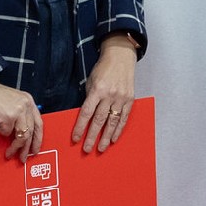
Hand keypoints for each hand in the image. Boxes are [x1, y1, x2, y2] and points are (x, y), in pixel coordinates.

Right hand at [0, 81, 41, 160]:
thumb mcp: (13, 103)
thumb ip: (20, 116)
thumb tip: (20, 137)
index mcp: (29, 101)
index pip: (39, 123)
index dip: (38, 138)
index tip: (35, 149)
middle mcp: (26, 105)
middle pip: (31, 132)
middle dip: (27, 147)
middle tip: (23, 157)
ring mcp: (18, 111)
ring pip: (22, 136)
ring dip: (15, 147)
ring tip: (9, 153)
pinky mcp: (8, 117)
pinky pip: (6, 132)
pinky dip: (1, 132)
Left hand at [73, 35, 137, 152]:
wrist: (121, 56)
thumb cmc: (103, 69)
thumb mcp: (91, 81)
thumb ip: (89, 98)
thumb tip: (86, 117)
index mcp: (97, 90)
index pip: (86, 112)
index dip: (80, 127)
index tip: (76, 138)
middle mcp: (110, 95)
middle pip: (99, 120)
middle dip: (92, 136)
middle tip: (87, 149)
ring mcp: (121, 98)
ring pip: (112, 122)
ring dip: (106, 137)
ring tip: (101, 148)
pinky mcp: (130, 99)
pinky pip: (123, 118)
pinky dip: (118, 129)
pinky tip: (113, 138)